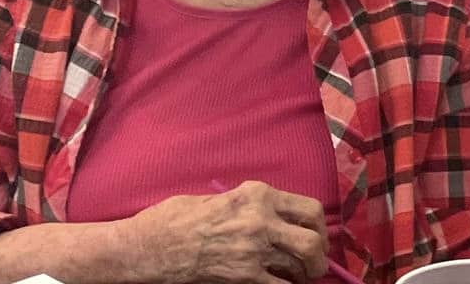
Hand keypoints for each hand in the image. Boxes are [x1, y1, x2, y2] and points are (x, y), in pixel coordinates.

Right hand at [125, 181, 329, 283]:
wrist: (149, 247)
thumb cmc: (178, 219)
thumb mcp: (222, 198)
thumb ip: (253, 204)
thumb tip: (278, 216)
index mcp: (258, 195)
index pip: (310, 209)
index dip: (320, 227)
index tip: (318, 237)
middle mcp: (262, 219)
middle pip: (313, 239)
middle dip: (320, 254)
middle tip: (315, 263)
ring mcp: (254, 250)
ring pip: (302, 265)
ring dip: (305, 274)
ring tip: (300, 277)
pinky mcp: (243, 277)